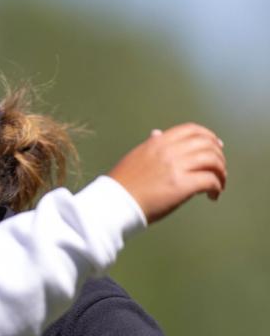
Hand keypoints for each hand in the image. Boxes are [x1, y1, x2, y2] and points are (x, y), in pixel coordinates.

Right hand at [108, 123, 226, 223]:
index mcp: (158, 143)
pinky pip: (210, 180)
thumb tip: (157, 133)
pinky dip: (216, 187)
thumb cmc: (122, 185)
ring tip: (218, 184)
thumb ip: (151, 145)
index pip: (191, 130)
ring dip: (221, 172)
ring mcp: (176, 167)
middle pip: (207, 144)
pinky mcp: (182, 186)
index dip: (208, 136)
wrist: (114, 204)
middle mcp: (169, 151)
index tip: (215, 146)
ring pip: (213, 161)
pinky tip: (212, 195)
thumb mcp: (135, 157)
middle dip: (218, 155)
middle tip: (220, 169)